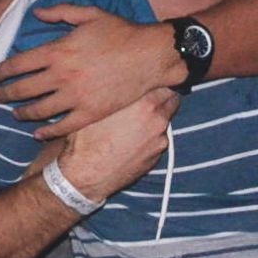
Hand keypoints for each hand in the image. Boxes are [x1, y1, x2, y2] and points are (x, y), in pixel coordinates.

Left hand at [0, 5, 175, 139]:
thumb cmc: (120, 32)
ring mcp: (75, 97)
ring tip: (16, 113)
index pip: (19, 64)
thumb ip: (60, 13)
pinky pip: (61, 127)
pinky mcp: (89, 114)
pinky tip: (38, 133)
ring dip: (22, 113)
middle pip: (23, 89)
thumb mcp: (89, 15)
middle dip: (5, 94)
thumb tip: (36, 14)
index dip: (2, 71)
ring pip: (39, 111)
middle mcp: (62, 76)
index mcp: (58, 51)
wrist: (149, 56)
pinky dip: (46, 132)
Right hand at [56, 87, 178, 200]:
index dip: (157, 82)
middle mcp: (158, 122)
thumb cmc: (87, 139)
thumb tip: (128, 83)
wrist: (86, 175)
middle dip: (161, 99)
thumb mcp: (100, 107)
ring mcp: (159, 142)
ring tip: (133, 123)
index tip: (148, 83)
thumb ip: (122, 93)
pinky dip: (149, 138)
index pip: (167, 84)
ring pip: (164, 122)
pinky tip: (131, 141)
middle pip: (171, 102)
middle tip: (144, 99)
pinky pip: (157, 141)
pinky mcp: (155, 159)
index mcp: (146, 104)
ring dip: (154, 120)